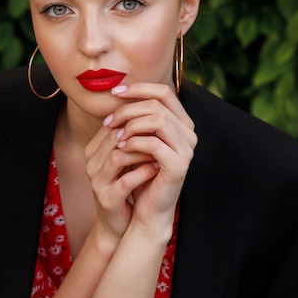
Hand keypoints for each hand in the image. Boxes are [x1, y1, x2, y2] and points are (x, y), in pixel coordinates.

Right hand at [85, 119, 159, 243]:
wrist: (120, 223)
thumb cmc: (126, 186)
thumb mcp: (126, 158)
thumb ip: (130, 137)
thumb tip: (150, 109)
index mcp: (93, 150)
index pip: (113, 123)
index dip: (136, 119)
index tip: (158, 119)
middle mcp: (91, 164)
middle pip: (114, 136)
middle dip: (140, 132)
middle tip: (163, 131)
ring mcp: (97, 182)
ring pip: (118, 157)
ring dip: (142, 152)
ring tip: (162, 149)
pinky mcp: (107, 200)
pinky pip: (125, 181)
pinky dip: (143, 173)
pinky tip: (157, 168)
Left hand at [102, 82, 196, 239]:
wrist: (147, 209)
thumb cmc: (140, 172)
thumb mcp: (137, 139)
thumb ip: (135, 117)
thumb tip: (118, 91)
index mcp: (181, 123)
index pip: (163, 92)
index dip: (138, 88)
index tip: (115, 93)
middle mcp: (189, 133)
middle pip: (158, 104)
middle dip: (128, 109)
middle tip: (108, 121)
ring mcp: (187, 149)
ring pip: (158, 120)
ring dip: (131, 125)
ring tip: (115, 137)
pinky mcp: (179, 165)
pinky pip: (154, 143)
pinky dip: (134, 143)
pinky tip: (121, 149)